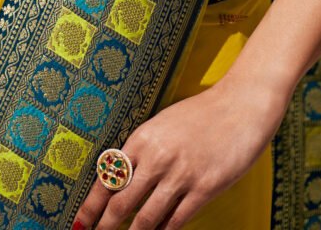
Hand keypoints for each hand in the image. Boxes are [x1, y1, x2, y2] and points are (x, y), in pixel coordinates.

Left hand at [73, 73, 288, 228]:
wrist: (242, 104)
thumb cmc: (203, 113)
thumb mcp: (164, 125)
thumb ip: (145, 151)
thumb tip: (124, 179)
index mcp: (143, 137)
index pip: (108, 178)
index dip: (91, 205)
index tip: (78, 222)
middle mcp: (157, 156)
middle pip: (122, 203)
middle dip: (105, 226)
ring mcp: (181, 174)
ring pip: (147, 218)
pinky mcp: (204, 187)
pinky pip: (176, 220)